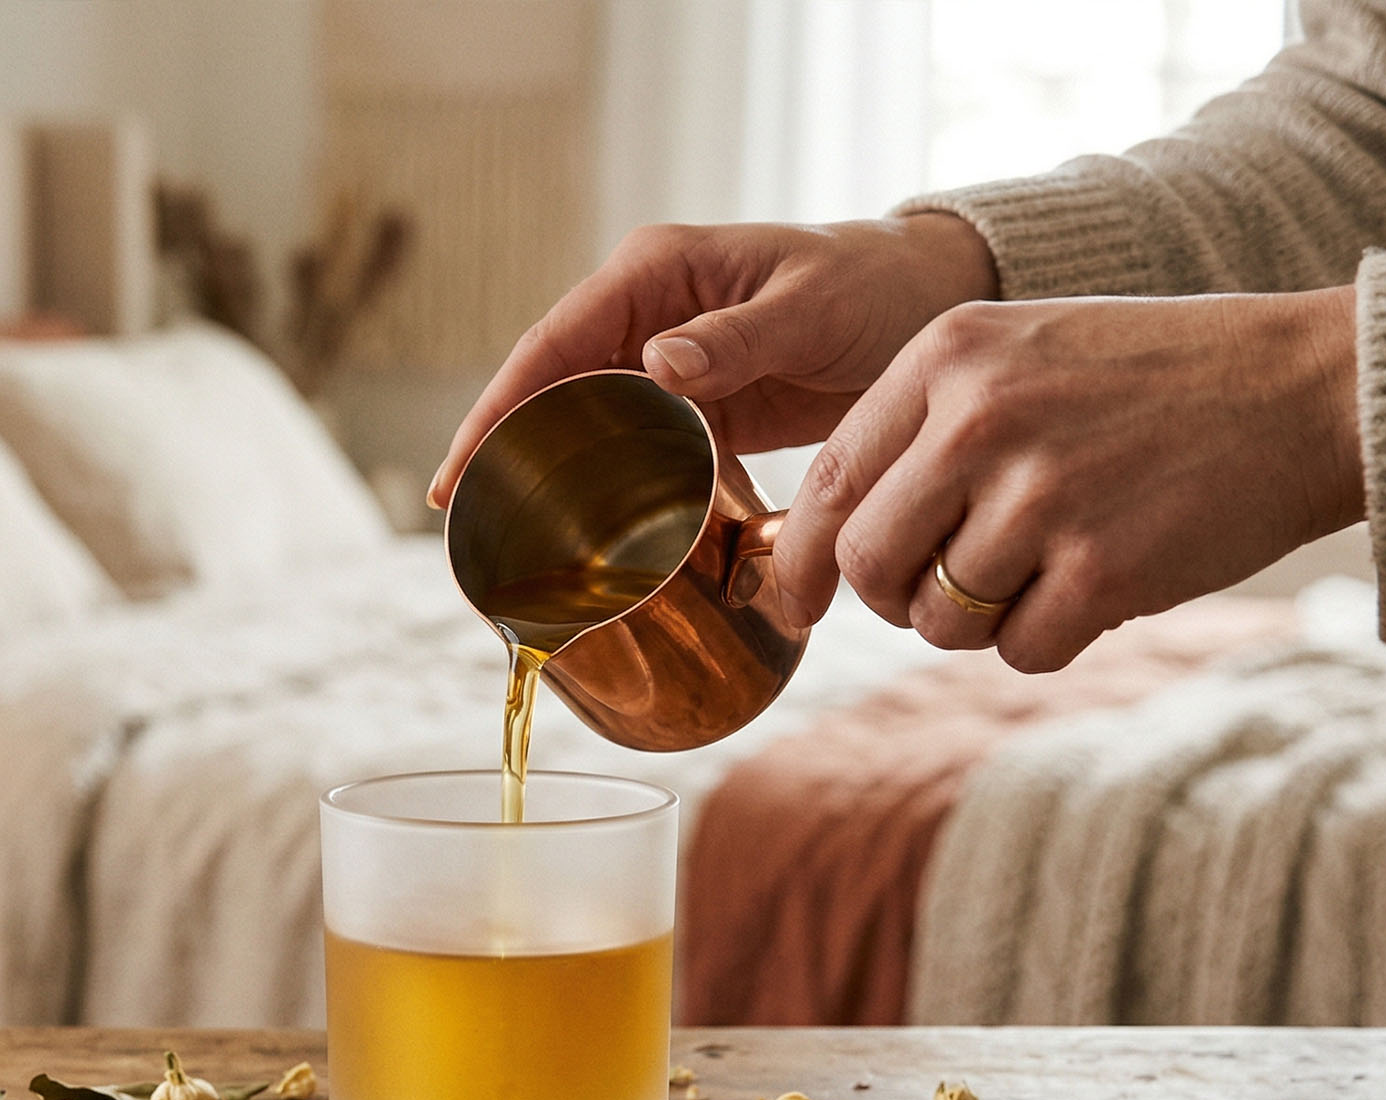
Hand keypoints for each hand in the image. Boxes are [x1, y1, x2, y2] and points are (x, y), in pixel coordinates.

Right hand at [428, 213, 997, 507]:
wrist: (926, 301)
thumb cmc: (872, 287)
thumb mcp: (811, 307)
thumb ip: (737, 337)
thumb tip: (656, 363)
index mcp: (657, 272)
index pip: (554, 342)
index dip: (499, 406)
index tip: (460, 471)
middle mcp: (646, 313)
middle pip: (552, 387)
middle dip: (505, 451)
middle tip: (467, 525)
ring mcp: (666, 362)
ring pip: (586, 423)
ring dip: (550, 476)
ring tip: (506, 542)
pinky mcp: (697, 407)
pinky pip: (637, 450)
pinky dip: (612, 491)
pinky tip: (588, 538)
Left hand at [771, 286, 1363, 671]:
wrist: (1307, 387)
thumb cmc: (1157, 377)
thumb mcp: (1024, 352)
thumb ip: (926, 427)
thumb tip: (829, 542)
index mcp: (949, 355)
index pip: (833, 482)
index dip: (804, 560)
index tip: (797, 603)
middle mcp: (980, 420)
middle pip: (871, 564)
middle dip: (896, 599)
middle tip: (946, 591)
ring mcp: (1040, 496)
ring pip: (941, 620)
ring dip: (983, 620)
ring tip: (1047, 569)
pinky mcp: (1101, 569)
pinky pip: (1020, 651)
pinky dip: (1048, 641)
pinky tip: (1094, 590)